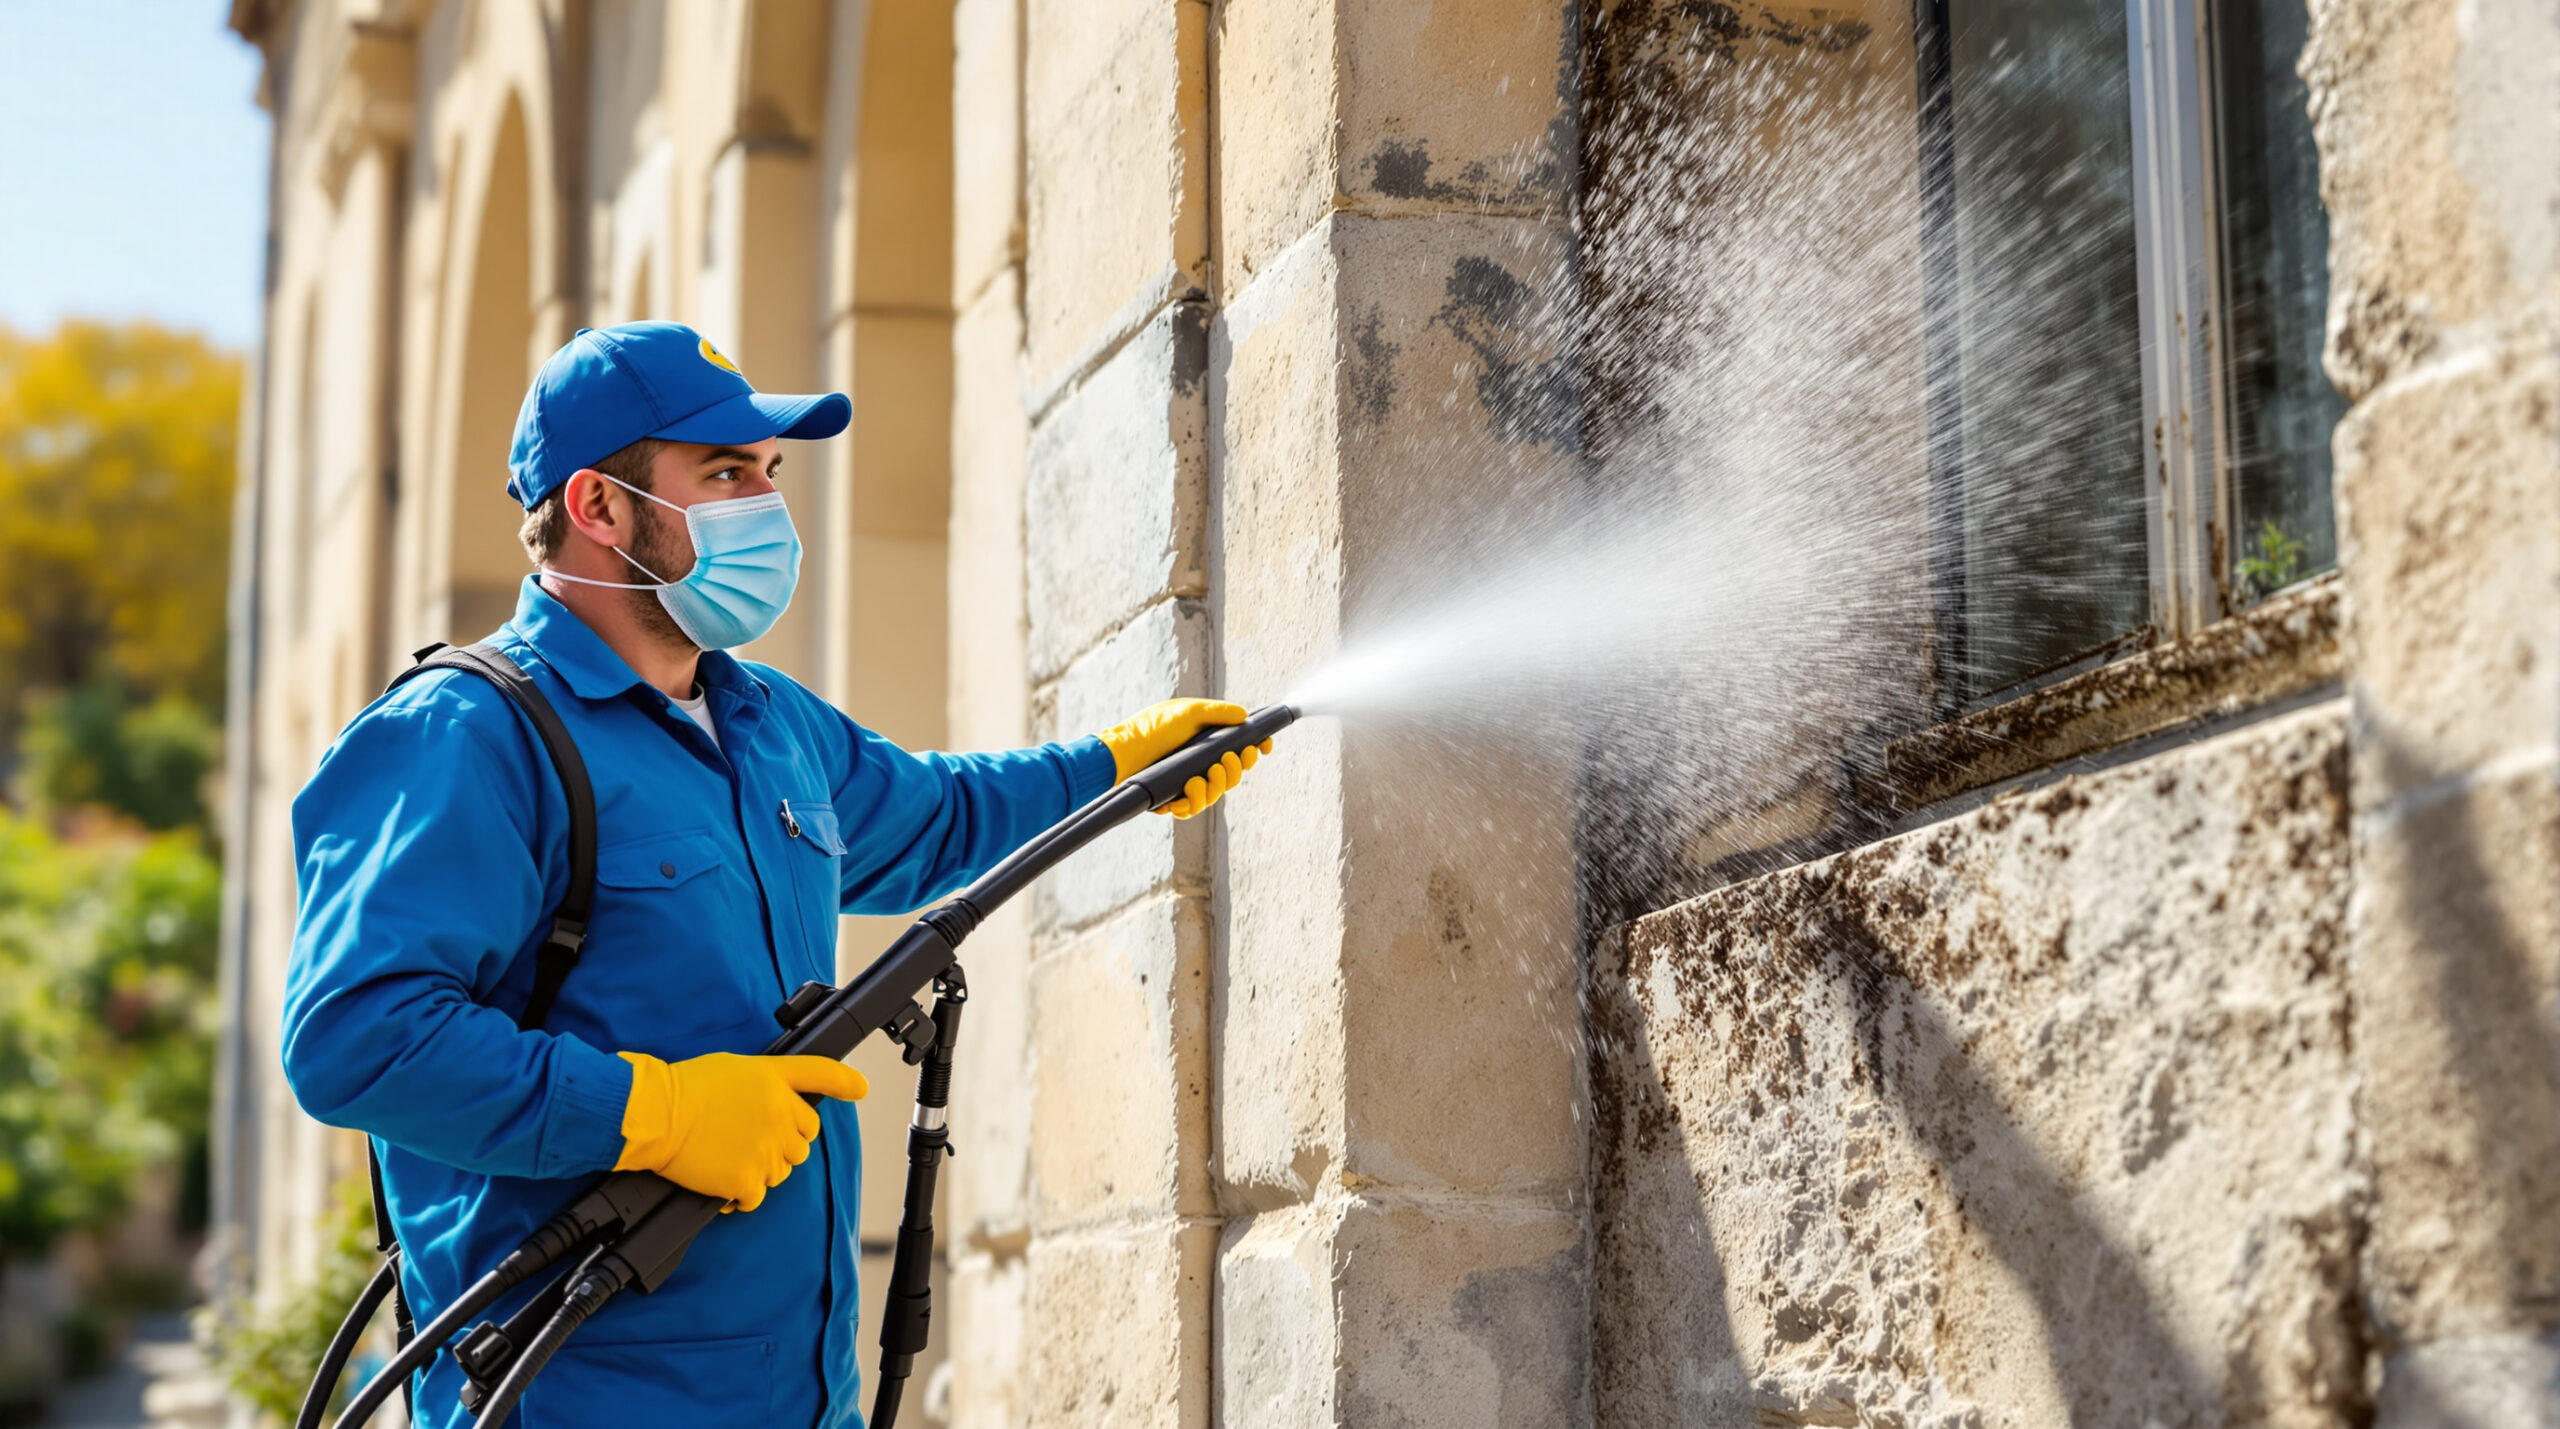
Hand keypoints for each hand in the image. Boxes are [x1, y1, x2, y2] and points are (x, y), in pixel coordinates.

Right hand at [613, 1051, 868, 1210]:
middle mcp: (779, 1112)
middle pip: (804, 1139)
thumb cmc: (685, 1089)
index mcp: (774, 1080)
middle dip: (784, 1143)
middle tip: (751, 1140)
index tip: (860, 1089)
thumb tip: (776, 1102)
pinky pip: (758, 1197)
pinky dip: (742, 1196)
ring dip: (762, 1169)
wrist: (655, 1115)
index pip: (821, 1076)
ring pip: (783, 1171)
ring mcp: (766, 1147)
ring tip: (730, 1158)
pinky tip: (723, 1182)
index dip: (844, 1083)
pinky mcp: (746, 1179)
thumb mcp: (734, 1067)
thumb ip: (766, 1083)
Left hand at [1095, 698, 1274, 817]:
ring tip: (1201, 776)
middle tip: (1229, 758)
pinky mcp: (1173, 800)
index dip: (1256, 749)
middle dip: (1238, 769)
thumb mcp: (1188, 712)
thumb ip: (1218, 713)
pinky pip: (1192, 809)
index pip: (1241, 750)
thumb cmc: (1153, 728)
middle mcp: (1200, 764)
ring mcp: (1187, 784)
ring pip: (1217, 794)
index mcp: (1207, 743)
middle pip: (1234, 775)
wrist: (1123, 750)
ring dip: (1217, 786)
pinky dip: (1193, 802)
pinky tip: (1189, 789)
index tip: (1265, 745)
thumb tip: (1244, 716)